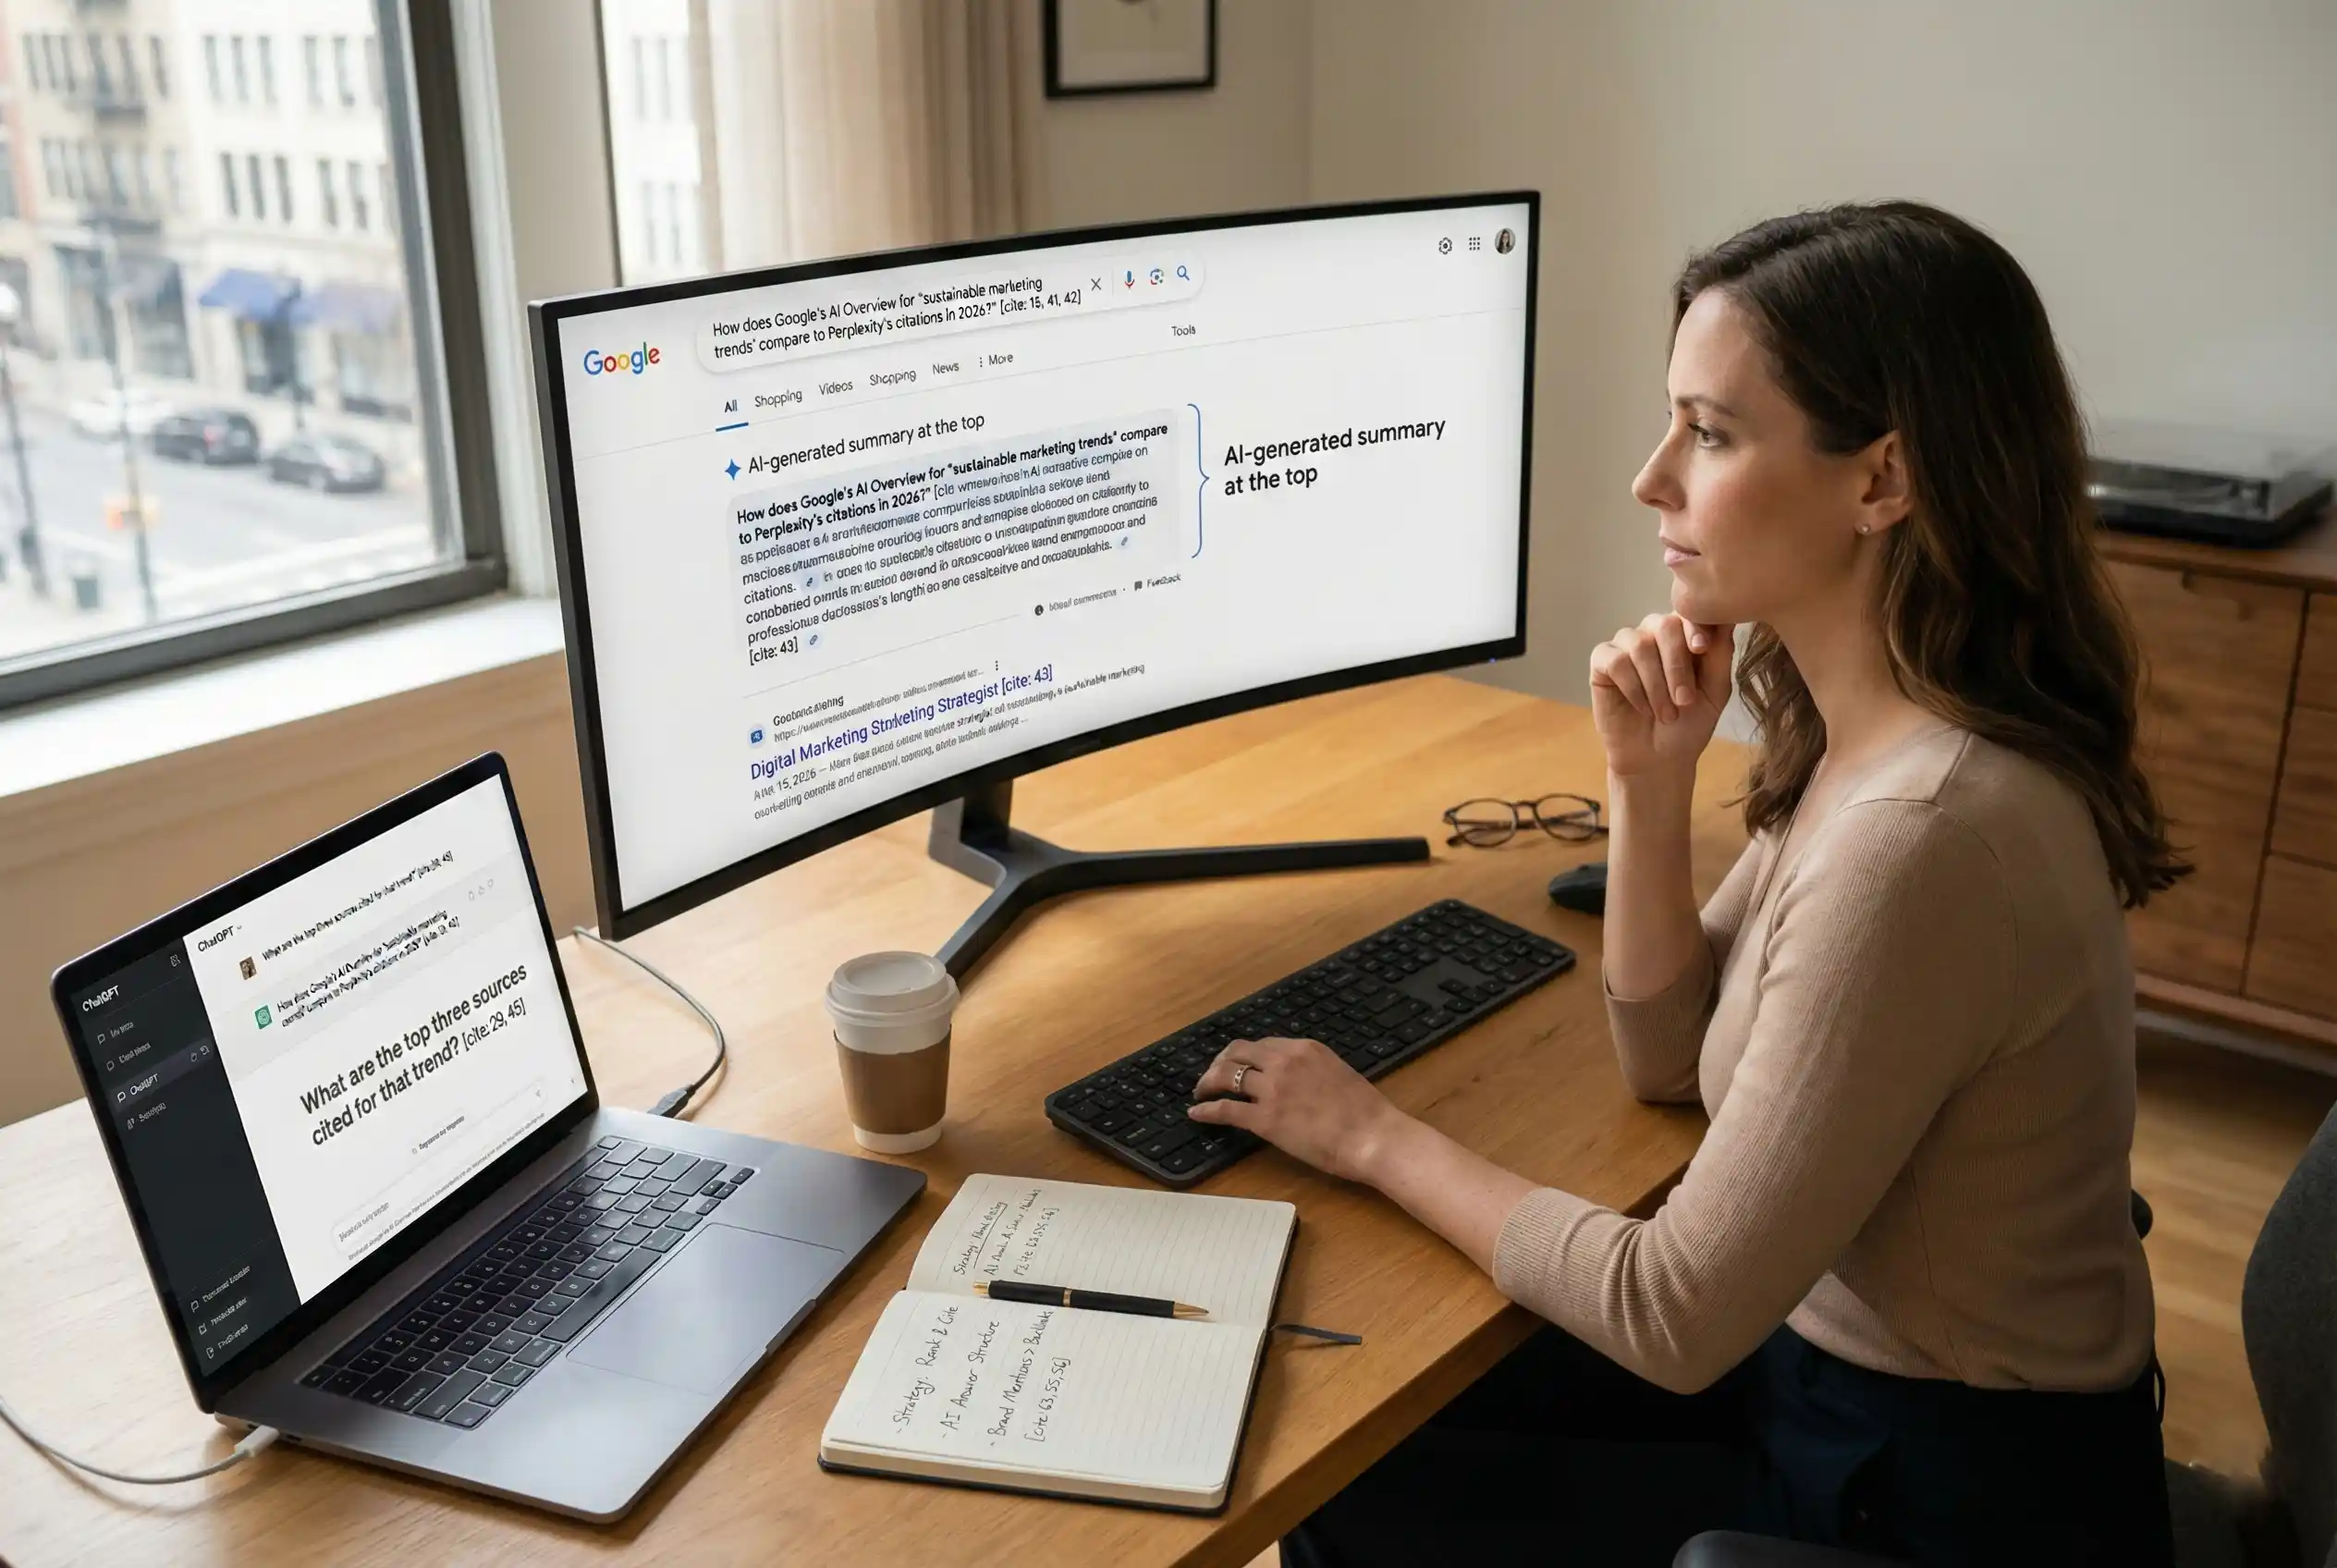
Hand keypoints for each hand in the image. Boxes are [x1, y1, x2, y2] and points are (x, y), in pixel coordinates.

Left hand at [1187, 1036, 1406, 1184]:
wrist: (1372, 1136)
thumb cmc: (1365, 1112)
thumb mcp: (1337, 1073)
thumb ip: (1312, 1070)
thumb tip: (1297, 1081)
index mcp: (1304, 1049)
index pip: (1263, 1044)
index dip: (1244, 1055)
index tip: (1237, 1065)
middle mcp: (1284, 1061)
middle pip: (1237, 1053)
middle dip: (1220, 1063)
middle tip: (1212, 1077)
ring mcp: (1272, 1089)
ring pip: (1226, 1076)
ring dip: (1208, 1083)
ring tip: (1201, 1093)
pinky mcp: (1265, 1119)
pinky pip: (1226, 1110)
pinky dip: (1207, 1110)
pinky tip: (1197, 1114)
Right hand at [1589, 613, 1734, 777]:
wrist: (1658, 758)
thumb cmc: (1690, 724)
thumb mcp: (1715, 693)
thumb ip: (1720, 655)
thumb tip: (1727, 617)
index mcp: (1685, 633)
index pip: (1690, 612)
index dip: (1695, 626)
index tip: (1701, 649)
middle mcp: (1654, 631)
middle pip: (1664, 625)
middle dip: (1677, 665)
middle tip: (1684, 701)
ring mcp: (1627, 644)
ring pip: (1640, 645)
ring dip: (1656, 685)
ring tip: (1666, 714)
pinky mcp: (1602, 661)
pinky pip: (1616, 661)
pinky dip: (1633, 688)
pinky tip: (1642, 707)